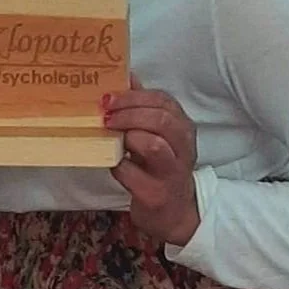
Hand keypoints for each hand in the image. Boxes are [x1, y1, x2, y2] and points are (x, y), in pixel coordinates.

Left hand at [104, 74, 199, 246]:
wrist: (174, 213)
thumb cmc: (161, 166)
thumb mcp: (158, 134)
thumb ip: (144, 106)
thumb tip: (127, 75)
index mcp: (182, 127)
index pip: (162, 100)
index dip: (133, 96)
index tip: (108, 98)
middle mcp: (183, 147)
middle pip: (160, 119)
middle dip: (128, 113)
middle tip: (105, 115)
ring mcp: (171, 171)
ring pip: (153, 144)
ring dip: (127, 137)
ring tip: (111, 137)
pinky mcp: (156, 194)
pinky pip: (131, 173)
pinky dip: (117, 165)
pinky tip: (113, 163)